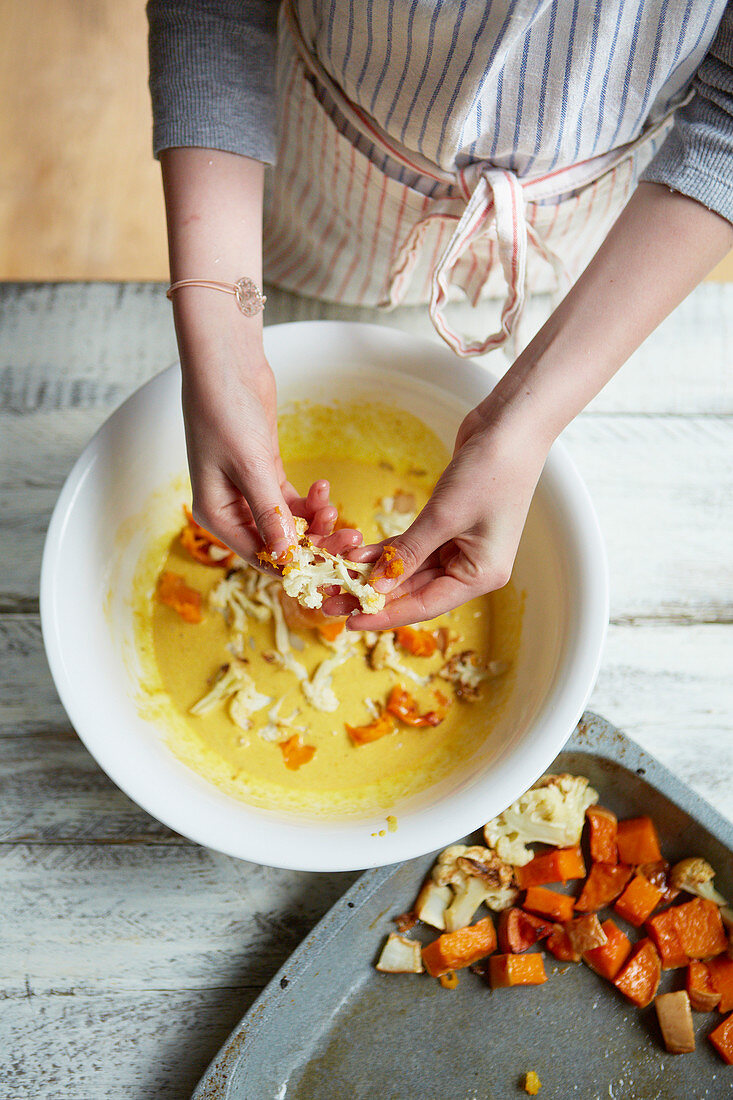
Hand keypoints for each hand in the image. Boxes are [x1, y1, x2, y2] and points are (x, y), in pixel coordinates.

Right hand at [179, 315, 360, 562]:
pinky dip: (310, 500)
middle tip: (349, 538)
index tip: (331, 569)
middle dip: (314, 543)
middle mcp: (230, 508)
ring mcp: (247, 491)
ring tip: (337, 509)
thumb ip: (270, 513)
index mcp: (216, 515)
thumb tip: (288, 558)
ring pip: (289, 523)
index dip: (296, 568)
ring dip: (316, 522)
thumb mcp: (250, 466)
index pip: (259, 556)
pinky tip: (324, 488)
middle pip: (277, 543)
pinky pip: (291, 501)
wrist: (225, 363)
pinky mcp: (265, 472)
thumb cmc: (226, 411)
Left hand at [323, 406, 550, 628]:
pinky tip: (355, 554)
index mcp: (482, 575)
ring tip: (334, 579)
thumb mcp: (443, 516)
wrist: (510, 426)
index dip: (385, 616)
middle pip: (415, 591)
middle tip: (331, 602)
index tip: (350, 623)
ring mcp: (461, 546)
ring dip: (374, 573)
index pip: (425, 606)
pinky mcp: (449, 526)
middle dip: (373, 596)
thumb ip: (408, 554)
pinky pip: (412, 547)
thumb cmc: (489, 472)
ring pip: (410, 570)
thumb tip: (375, 588)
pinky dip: (386, 550)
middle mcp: (472, 567)